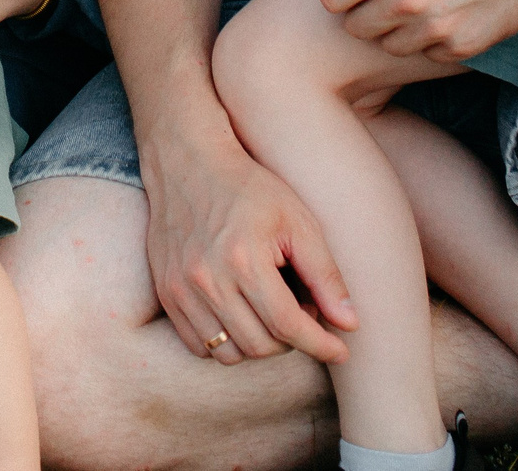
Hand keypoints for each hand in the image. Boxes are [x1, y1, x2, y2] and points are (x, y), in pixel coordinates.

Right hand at [144, 126, 356, 365]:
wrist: (188, 163)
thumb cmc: (249, 189)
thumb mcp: (298, 221)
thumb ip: (325, 275)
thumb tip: (350, 324)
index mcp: (244, 259)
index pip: (289, 326)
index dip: (320, 344)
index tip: (341, 351)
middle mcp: (208, 279)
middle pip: (261, 345)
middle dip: (292, 340)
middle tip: (302, 310)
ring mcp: (181, 289)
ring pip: (229, 353)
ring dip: (259, 345)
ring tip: (270, 312)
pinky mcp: (166, 293)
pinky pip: (198, 346)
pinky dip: (225, 343)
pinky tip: (240, 315)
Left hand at [313, 0, 517, 60]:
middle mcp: (407, 2)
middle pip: (357, 28)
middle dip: (364, 11)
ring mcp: (436, 29)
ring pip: (391, 46)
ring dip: (396, 29)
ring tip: (417, 3)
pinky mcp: (465, 46)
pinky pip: (429, 54)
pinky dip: (431, 40)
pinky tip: (446, 14)